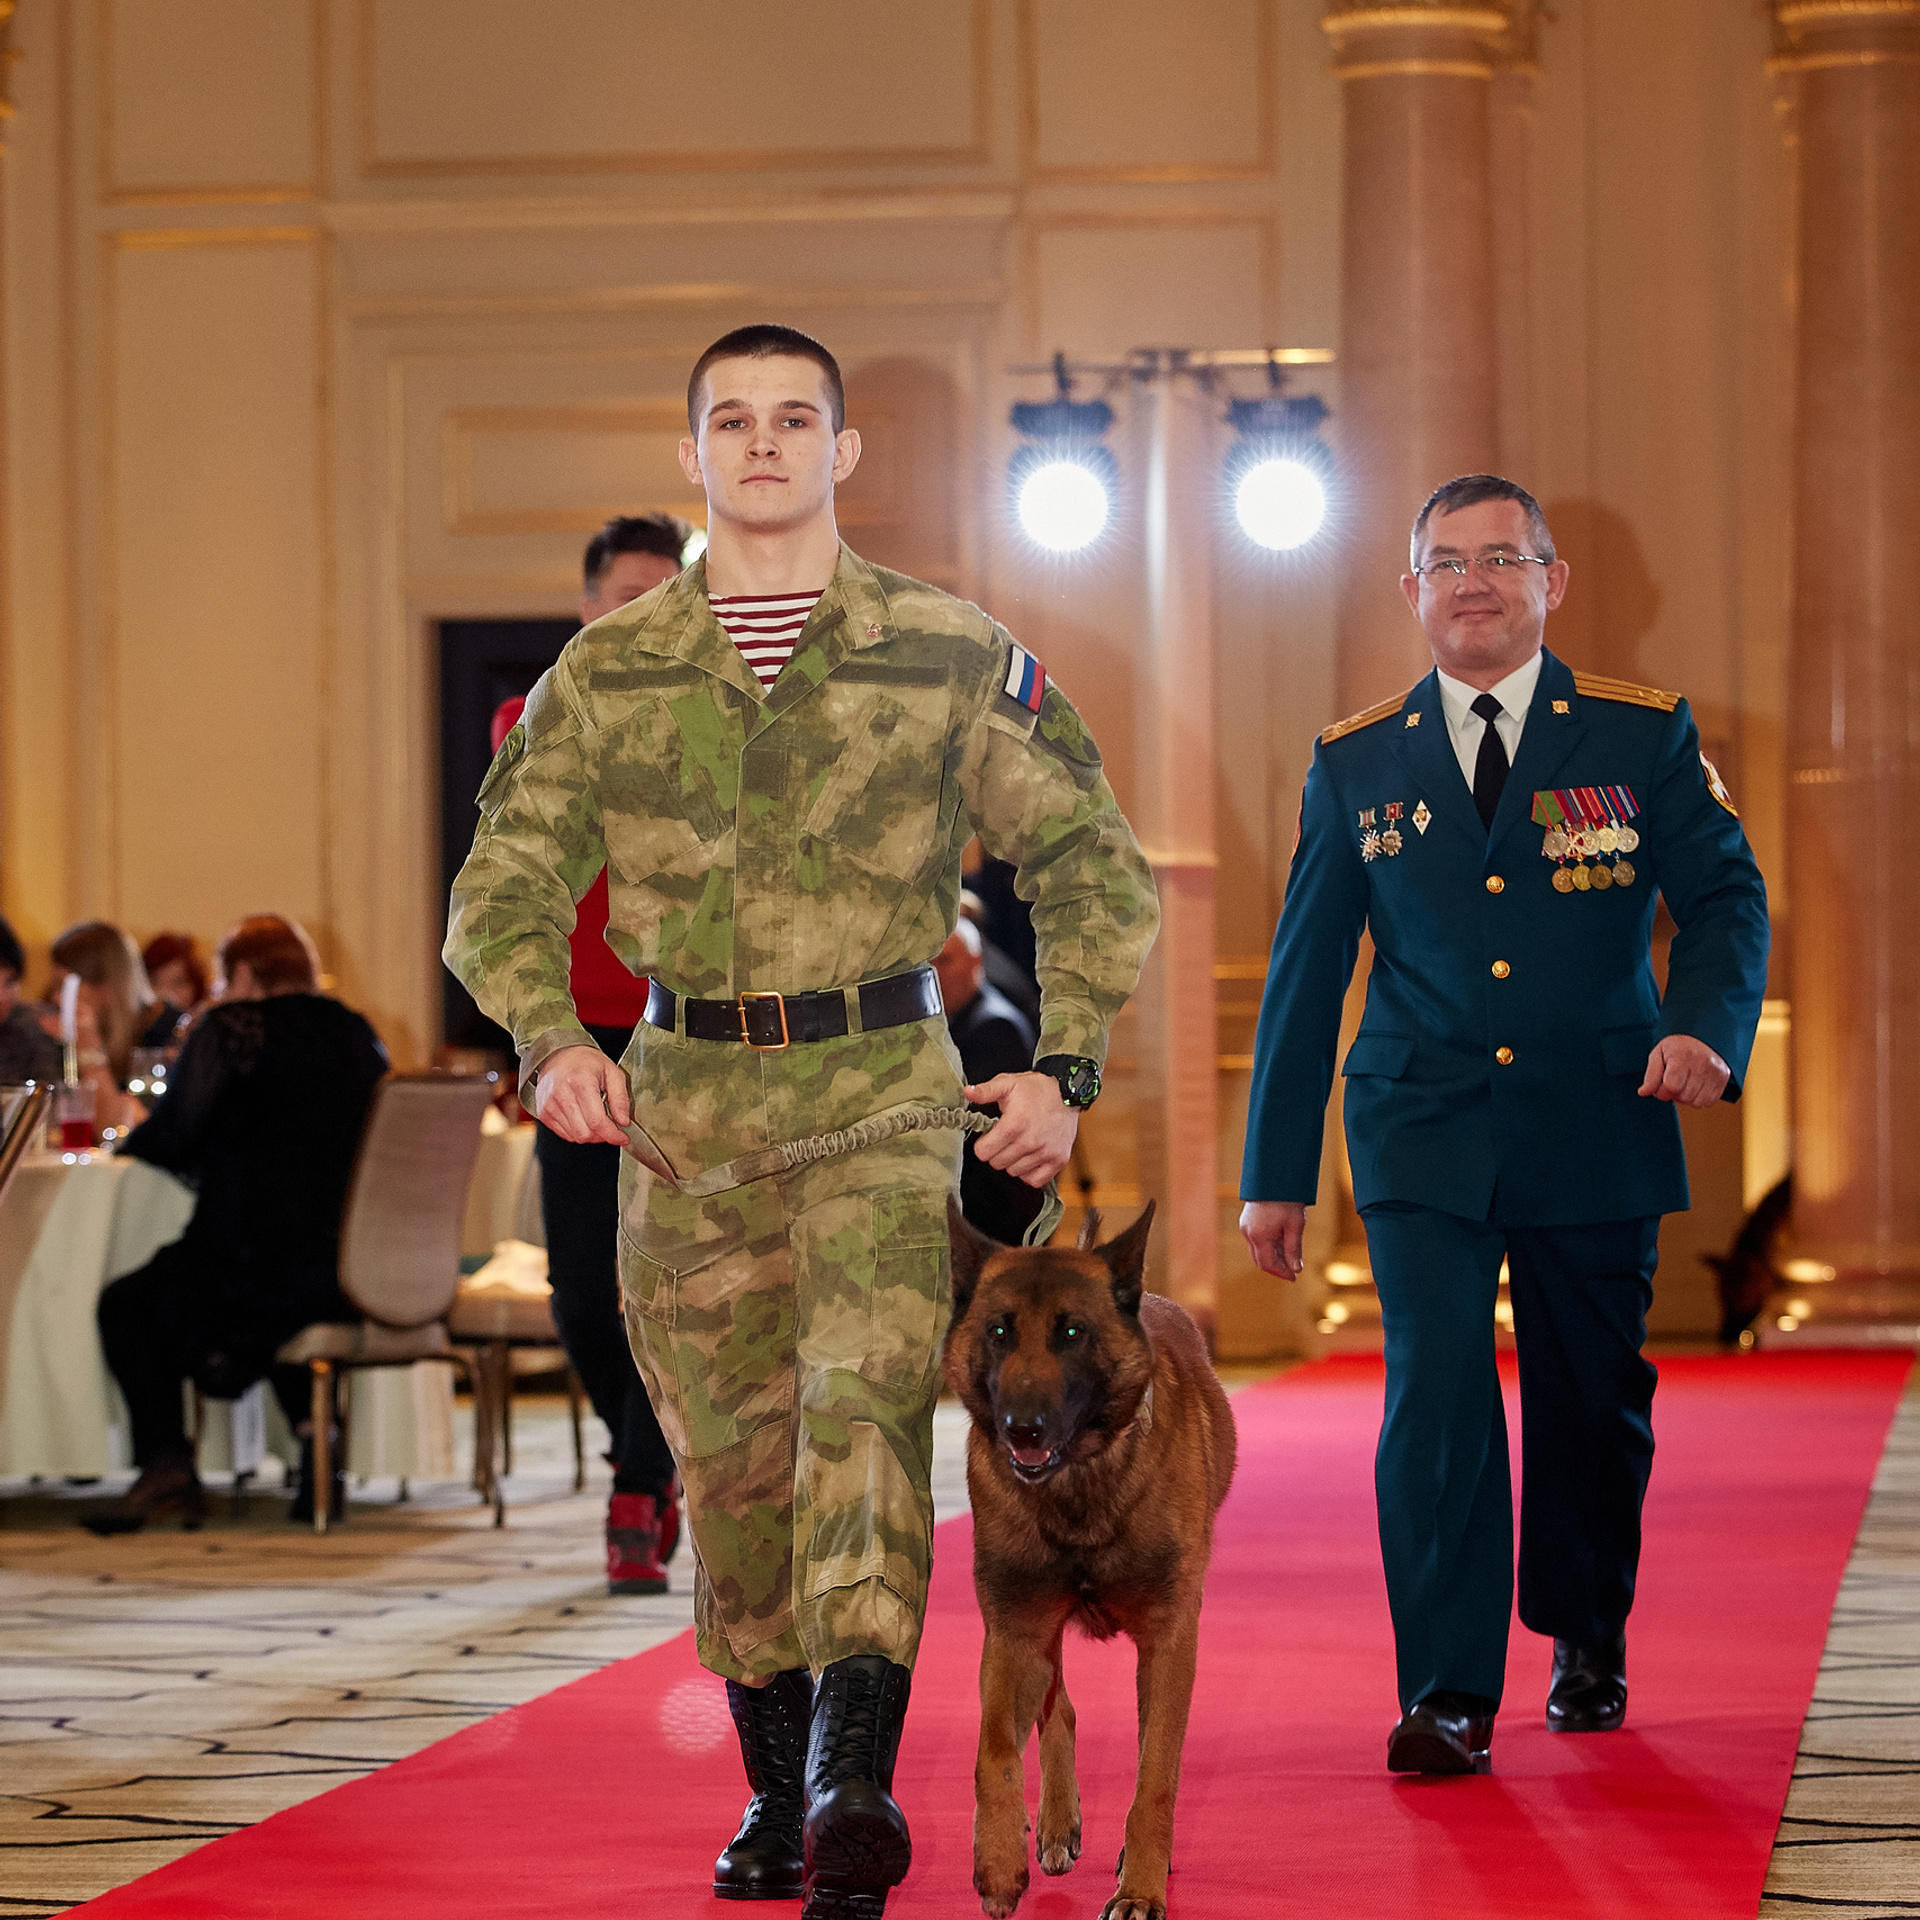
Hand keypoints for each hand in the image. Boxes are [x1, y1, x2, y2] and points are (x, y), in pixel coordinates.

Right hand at [533, 1044, 631, 1145]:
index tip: (623, 1138)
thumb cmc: (587, 1062)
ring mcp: (549, 1106)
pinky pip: (565, 1135)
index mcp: (581, 1083)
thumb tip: (623, 1121)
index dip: (613, 1134)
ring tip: (596, 1118)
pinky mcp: (544, 1113)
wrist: (558, 1055)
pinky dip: (578, 1132)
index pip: (597, 1121)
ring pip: (575, 1137)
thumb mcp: (612, 1072)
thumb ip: (620, 1098)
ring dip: (591, 1135)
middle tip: (611, 1126)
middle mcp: (561, 1096)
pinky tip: (583, 1118)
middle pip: (585, 1134)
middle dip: (602, 1136)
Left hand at [967, 1071, 1078, 1187]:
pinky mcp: (1058, 1160)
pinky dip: (1029, 1172)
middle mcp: (1030, 1142)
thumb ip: (986, 1091)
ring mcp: (1046, 1153)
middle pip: (997, 1164)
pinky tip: (1030, 1156)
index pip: (983, 1153)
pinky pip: (1034, 1180)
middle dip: (997, 1152)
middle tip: (1006, 1138)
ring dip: (1013, 1161)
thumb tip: (968, 1092)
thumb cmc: (1036, 1089)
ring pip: (1014, 1172)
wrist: (1068, 1092)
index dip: (983, 1145)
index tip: (989, 1137)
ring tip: (1020, 1144)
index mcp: (1014, 1124)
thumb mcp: (1008, 1083)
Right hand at [1240, 1201, 1305, 1279]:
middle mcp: (1248, 1233)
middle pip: (1260, 1260)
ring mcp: (1245, 1226)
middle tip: (1293, 1271)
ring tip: (1291, 1255)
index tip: (1295, 1277)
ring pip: (1258, 1251)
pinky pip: (1256, 1240)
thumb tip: (1296, 1269)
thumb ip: (1294, 1249)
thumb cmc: (1287, 1200)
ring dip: (1273, 1256)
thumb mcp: (1295, 1226)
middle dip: (1277, 1267)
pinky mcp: (1246, 1221)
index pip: (1268, 1264)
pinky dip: (1268, 1246)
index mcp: (1258, 1236)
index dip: (1281, 1273)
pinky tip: (1282, 1243)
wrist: (1275, 1175)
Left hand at [1638, 1034, 1729, 1107]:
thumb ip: (1651, 1075)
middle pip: (1683, 1096)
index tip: (1661, 1085)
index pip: (1671, 1087)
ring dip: (1686, 1098)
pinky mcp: (1723, 1079)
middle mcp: (1702, 1063)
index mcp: (1683, 1055)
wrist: (1702, 1038)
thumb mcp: (1658, 1055)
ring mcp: (1715, 1071)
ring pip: (1696, 1102)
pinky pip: (1708, 1102)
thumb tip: (1643, 1093)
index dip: (1662, 1092)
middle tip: (1673, 1082)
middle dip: (1674, 1094)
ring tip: (1684, 1084)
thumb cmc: (1676, 1048)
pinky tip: (1695, 1086)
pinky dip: (1699, 1099)